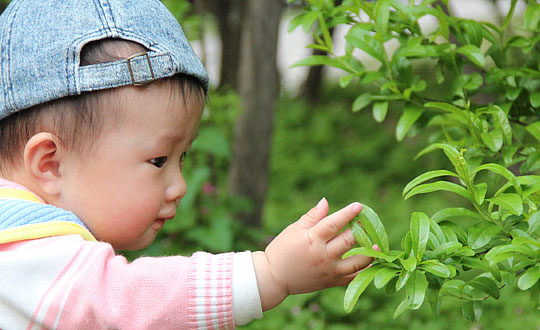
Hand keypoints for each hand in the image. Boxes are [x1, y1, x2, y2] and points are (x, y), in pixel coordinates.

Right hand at [252, 198, 373, 310]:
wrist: (273, 278)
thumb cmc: (282, 250)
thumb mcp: (294, 229)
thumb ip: (312, 216)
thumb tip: (326, 201)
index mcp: (312, 240)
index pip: (333, 224)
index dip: (347, 214)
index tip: (359, 206)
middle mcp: (323, 256)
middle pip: (348, 241)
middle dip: (361, 230)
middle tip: (368, 221)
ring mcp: (329, 271)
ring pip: (356, 262)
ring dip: (370, 252)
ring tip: (378, 243)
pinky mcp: (331, 282)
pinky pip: (353, 278)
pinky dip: (364, 270)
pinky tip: (371, 261)